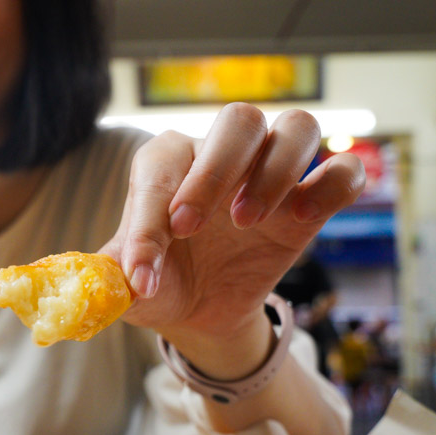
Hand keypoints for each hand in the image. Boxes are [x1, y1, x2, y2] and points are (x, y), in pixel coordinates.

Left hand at [100, 103, 364, 371]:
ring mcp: (271, 174)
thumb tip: (93, 287)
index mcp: (167, 164)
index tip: (143, 272)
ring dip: (276, 170)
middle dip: (216, 170)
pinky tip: (300, 218)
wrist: (197, 313)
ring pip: (297, 126)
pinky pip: (343, 171)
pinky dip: (332, 184)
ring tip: (247, 222)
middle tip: (191, 228)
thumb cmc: (158, 283)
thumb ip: (107, 279)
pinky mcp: (310, 204)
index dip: (148, 218)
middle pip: (238, 120)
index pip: (162, 166)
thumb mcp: (126, 287)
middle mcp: (221, 155)